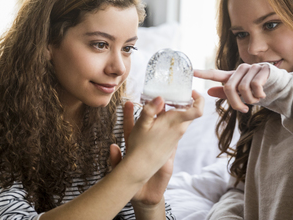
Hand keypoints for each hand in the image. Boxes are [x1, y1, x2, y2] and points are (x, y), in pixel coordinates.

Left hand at [109, 91, 203, 205]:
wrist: (145, 197)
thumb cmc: (131, 185)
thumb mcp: (120, 173)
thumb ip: (116, 160)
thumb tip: (112, 146)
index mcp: (133, 146)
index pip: (130, 127)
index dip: (128, 116)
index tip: (126, 103)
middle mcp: (146, 145)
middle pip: (149, 124)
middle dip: (150, 110)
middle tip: (151, 95)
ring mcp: (158, 150)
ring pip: (163, 130)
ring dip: (165, 118)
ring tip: (167, 103)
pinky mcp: (169, 157)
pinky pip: (174, 143)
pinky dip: (176, 133)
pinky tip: (180, 122)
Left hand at [194, 63, 269, 112]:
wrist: (281, 89)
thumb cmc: (258, 92)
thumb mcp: (241, 94)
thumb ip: (225, 93)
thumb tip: (208, 92)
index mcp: (233, 75)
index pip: (215, 73)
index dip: (203, 73)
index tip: (191, 72)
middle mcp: (240, 69)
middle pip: (229, 87)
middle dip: (235, 102)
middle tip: (243, 110)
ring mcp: (252, 68)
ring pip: (242, 88)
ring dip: (249, 99)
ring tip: (256, 100)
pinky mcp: (263, 69)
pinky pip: (255, 85)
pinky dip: (258, 95)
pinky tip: (263, 95)